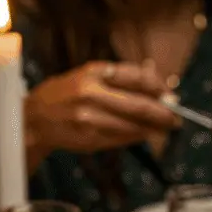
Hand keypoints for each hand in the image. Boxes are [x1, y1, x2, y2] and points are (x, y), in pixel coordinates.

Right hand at [25, 59, 177, 156]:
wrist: (35, 117)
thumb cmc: (67, 94)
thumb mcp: (90, 75)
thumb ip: (120, 76)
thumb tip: (155, 74)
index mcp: (94, 72)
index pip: (137, 77)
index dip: (159, 88)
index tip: (171, 96)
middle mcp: (91, 93)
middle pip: (139, 105)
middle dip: (163, 114)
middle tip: (176, 119)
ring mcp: (89, 117)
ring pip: (133, 126)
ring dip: (153, 129)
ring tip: (163, 129)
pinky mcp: (89, 138)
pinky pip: (122, 139)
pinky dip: (137, 138)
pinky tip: (144, 136)